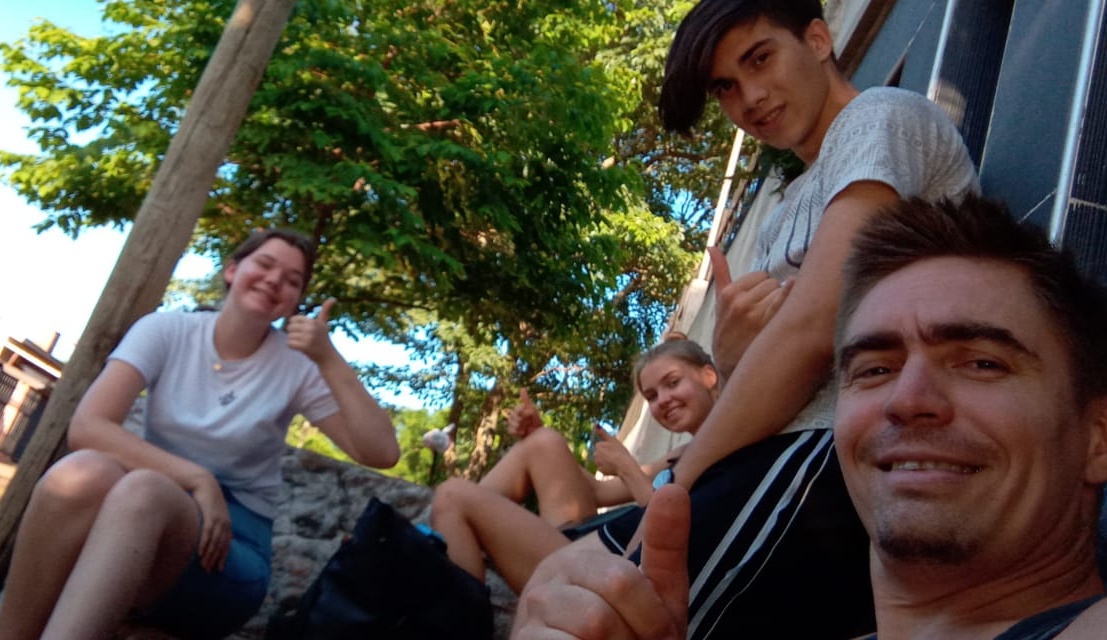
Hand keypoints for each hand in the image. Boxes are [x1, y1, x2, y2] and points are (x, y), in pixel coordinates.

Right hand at [190, 473, 231, 571]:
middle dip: (216, 559)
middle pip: (221, 545)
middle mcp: (225, 523)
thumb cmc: (206, 500)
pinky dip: (205, 544)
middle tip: (209, 571)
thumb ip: (213, 524)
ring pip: (215, 541)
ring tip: (204, 565)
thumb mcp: (213, 513)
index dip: (223, 556)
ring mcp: (219, 519)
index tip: (219, 568)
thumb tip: (209, 535)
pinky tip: (200, 553)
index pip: (226, 544)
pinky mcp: (211, 516)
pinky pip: (208, 533)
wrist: (205, 484)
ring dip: (209, 555)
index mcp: (227, 523)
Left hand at [287, 298, 338, 363]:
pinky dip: (292, 346)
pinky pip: (289, 343)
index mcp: (313, 321)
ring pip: (289, 336)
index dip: (295, 325)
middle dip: (294, 333)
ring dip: (293, 340)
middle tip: (302, 338)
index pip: (293, 319)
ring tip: (302, 343)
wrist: (327, 356)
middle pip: (289, 327)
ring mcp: (308, 338)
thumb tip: (333, 298)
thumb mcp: (324, 323)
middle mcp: (311, 328)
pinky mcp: (304, 347)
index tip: (303, 330)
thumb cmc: (323, 338)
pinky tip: (300, 348)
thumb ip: (326, 310)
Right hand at [507, 388, 541, 437]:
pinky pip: (511, 430)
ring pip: (512, 423)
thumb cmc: (535, 420)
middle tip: (529, 422)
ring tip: (527, 428)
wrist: (537, 433)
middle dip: (523, 419)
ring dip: (521, 426)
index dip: (524, 412)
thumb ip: (526, 400)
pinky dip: (517, 432)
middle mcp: (513, 415)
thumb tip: (522, 388)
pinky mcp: (511, 431)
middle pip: (514, 416)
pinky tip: (523, 432)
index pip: (517, 409)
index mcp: (518, 409)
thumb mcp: (532, 409)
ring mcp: (511, 423)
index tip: (531, 414)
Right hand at [512, 484, 689, 638]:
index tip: (659, 635)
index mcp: (578, 561)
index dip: (653, 618)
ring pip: (592, 626)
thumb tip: (673, 489)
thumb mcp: (656, 595)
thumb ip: (663, 546)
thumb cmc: (629, 636)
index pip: (624, 579)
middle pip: (609, 602)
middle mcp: (547, 580)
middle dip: (636, 635)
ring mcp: (531, 612)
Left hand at [593, 426, 634, 477]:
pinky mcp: (600, 470)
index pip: (601, 446)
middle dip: (605, 455)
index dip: (608, 448)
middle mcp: (596, 454)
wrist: (625, 465)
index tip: (614, 450)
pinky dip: (607, 468)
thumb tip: (595, 424)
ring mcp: (597, 463)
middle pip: (600, 453)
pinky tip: (613, 467)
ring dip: (606, 462)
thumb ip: (602, 433)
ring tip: (615, 462)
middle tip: (615, 456)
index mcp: (598, 445)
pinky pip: (603, 469)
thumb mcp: (612, 440)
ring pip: (601, 461)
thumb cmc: (620, 451)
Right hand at [708, 247, 791, 377]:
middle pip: (772, 282)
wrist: (731, 367)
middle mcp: (741, 301)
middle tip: (767, 313)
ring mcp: (756, 312)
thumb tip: (711, 246)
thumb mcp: (720, 303)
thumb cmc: (727, 333)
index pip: (759, 276)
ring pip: (781, 290)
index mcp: (729, 293)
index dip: (762, 289)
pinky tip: (795, 302)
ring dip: (782, 301)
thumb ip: (720, 272)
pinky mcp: (770, 324)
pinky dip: (792, 296)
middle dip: (772, 294)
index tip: (759, 303)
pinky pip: (787, 299)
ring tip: (775, 318)